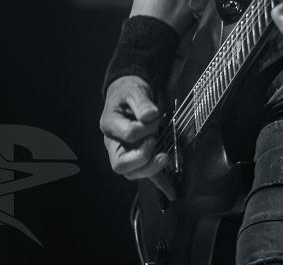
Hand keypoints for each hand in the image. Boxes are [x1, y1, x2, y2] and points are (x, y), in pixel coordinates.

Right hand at [99, 75, 175, 198]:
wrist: (127, 93)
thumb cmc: (128, 92)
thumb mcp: (134, 90)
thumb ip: (142, 102)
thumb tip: (150, 115)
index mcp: (110, 125)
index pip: (127, 135)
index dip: (144, 128)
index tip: (154, 117)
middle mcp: (115, 143)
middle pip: (121, 164)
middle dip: (142, 156)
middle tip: (154, 141)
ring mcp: (126, 153)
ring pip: (133, 173)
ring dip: (151, 167)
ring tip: (165, 156)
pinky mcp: (139, 156)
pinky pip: (148, 174)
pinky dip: (161, 183)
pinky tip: (172, 192)